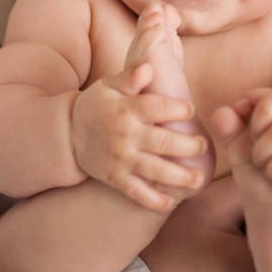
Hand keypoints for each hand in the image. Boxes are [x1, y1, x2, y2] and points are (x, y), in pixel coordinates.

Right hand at [70, 62, 209, 210]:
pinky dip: (152, 200)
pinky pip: (135, 192)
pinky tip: (170, 203)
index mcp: (125, 109)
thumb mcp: (108, 86)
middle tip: (203, 147)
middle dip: (187, 146)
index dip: (177, 109)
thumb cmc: (96, 105)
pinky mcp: (114, 178)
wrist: (67, 134)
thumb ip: (130, 77)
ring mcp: (120, 159)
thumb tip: (148, 68)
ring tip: (199, 180)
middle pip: (161, 142)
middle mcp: (124, 135)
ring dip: (178, 177)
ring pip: (154, 169)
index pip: (156, 107)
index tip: (192, 111)